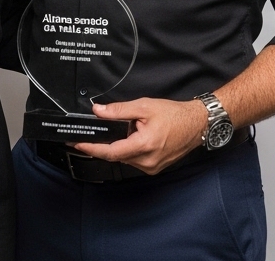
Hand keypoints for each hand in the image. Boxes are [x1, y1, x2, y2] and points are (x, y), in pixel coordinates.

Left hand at [70, 98, 207, 174]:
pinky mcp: (154, 168)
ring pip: (125, 158)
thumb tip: (98, 111)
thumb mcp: (146, 106)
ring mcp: (151, 167)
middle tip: (108, 128)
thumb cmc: (176, 115)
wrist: (197, 125)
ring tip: (133, 130)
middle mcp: (147, 161)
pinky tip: (138, 138)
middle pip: (116, 155)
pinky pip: (135, 161)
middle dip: (109, 142)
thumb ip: (120, 110)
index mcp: (144, 145)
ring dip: (122, 146)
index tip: (77, 143)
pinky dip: (131, 150)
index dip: (91, 147)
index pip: (110, 152)